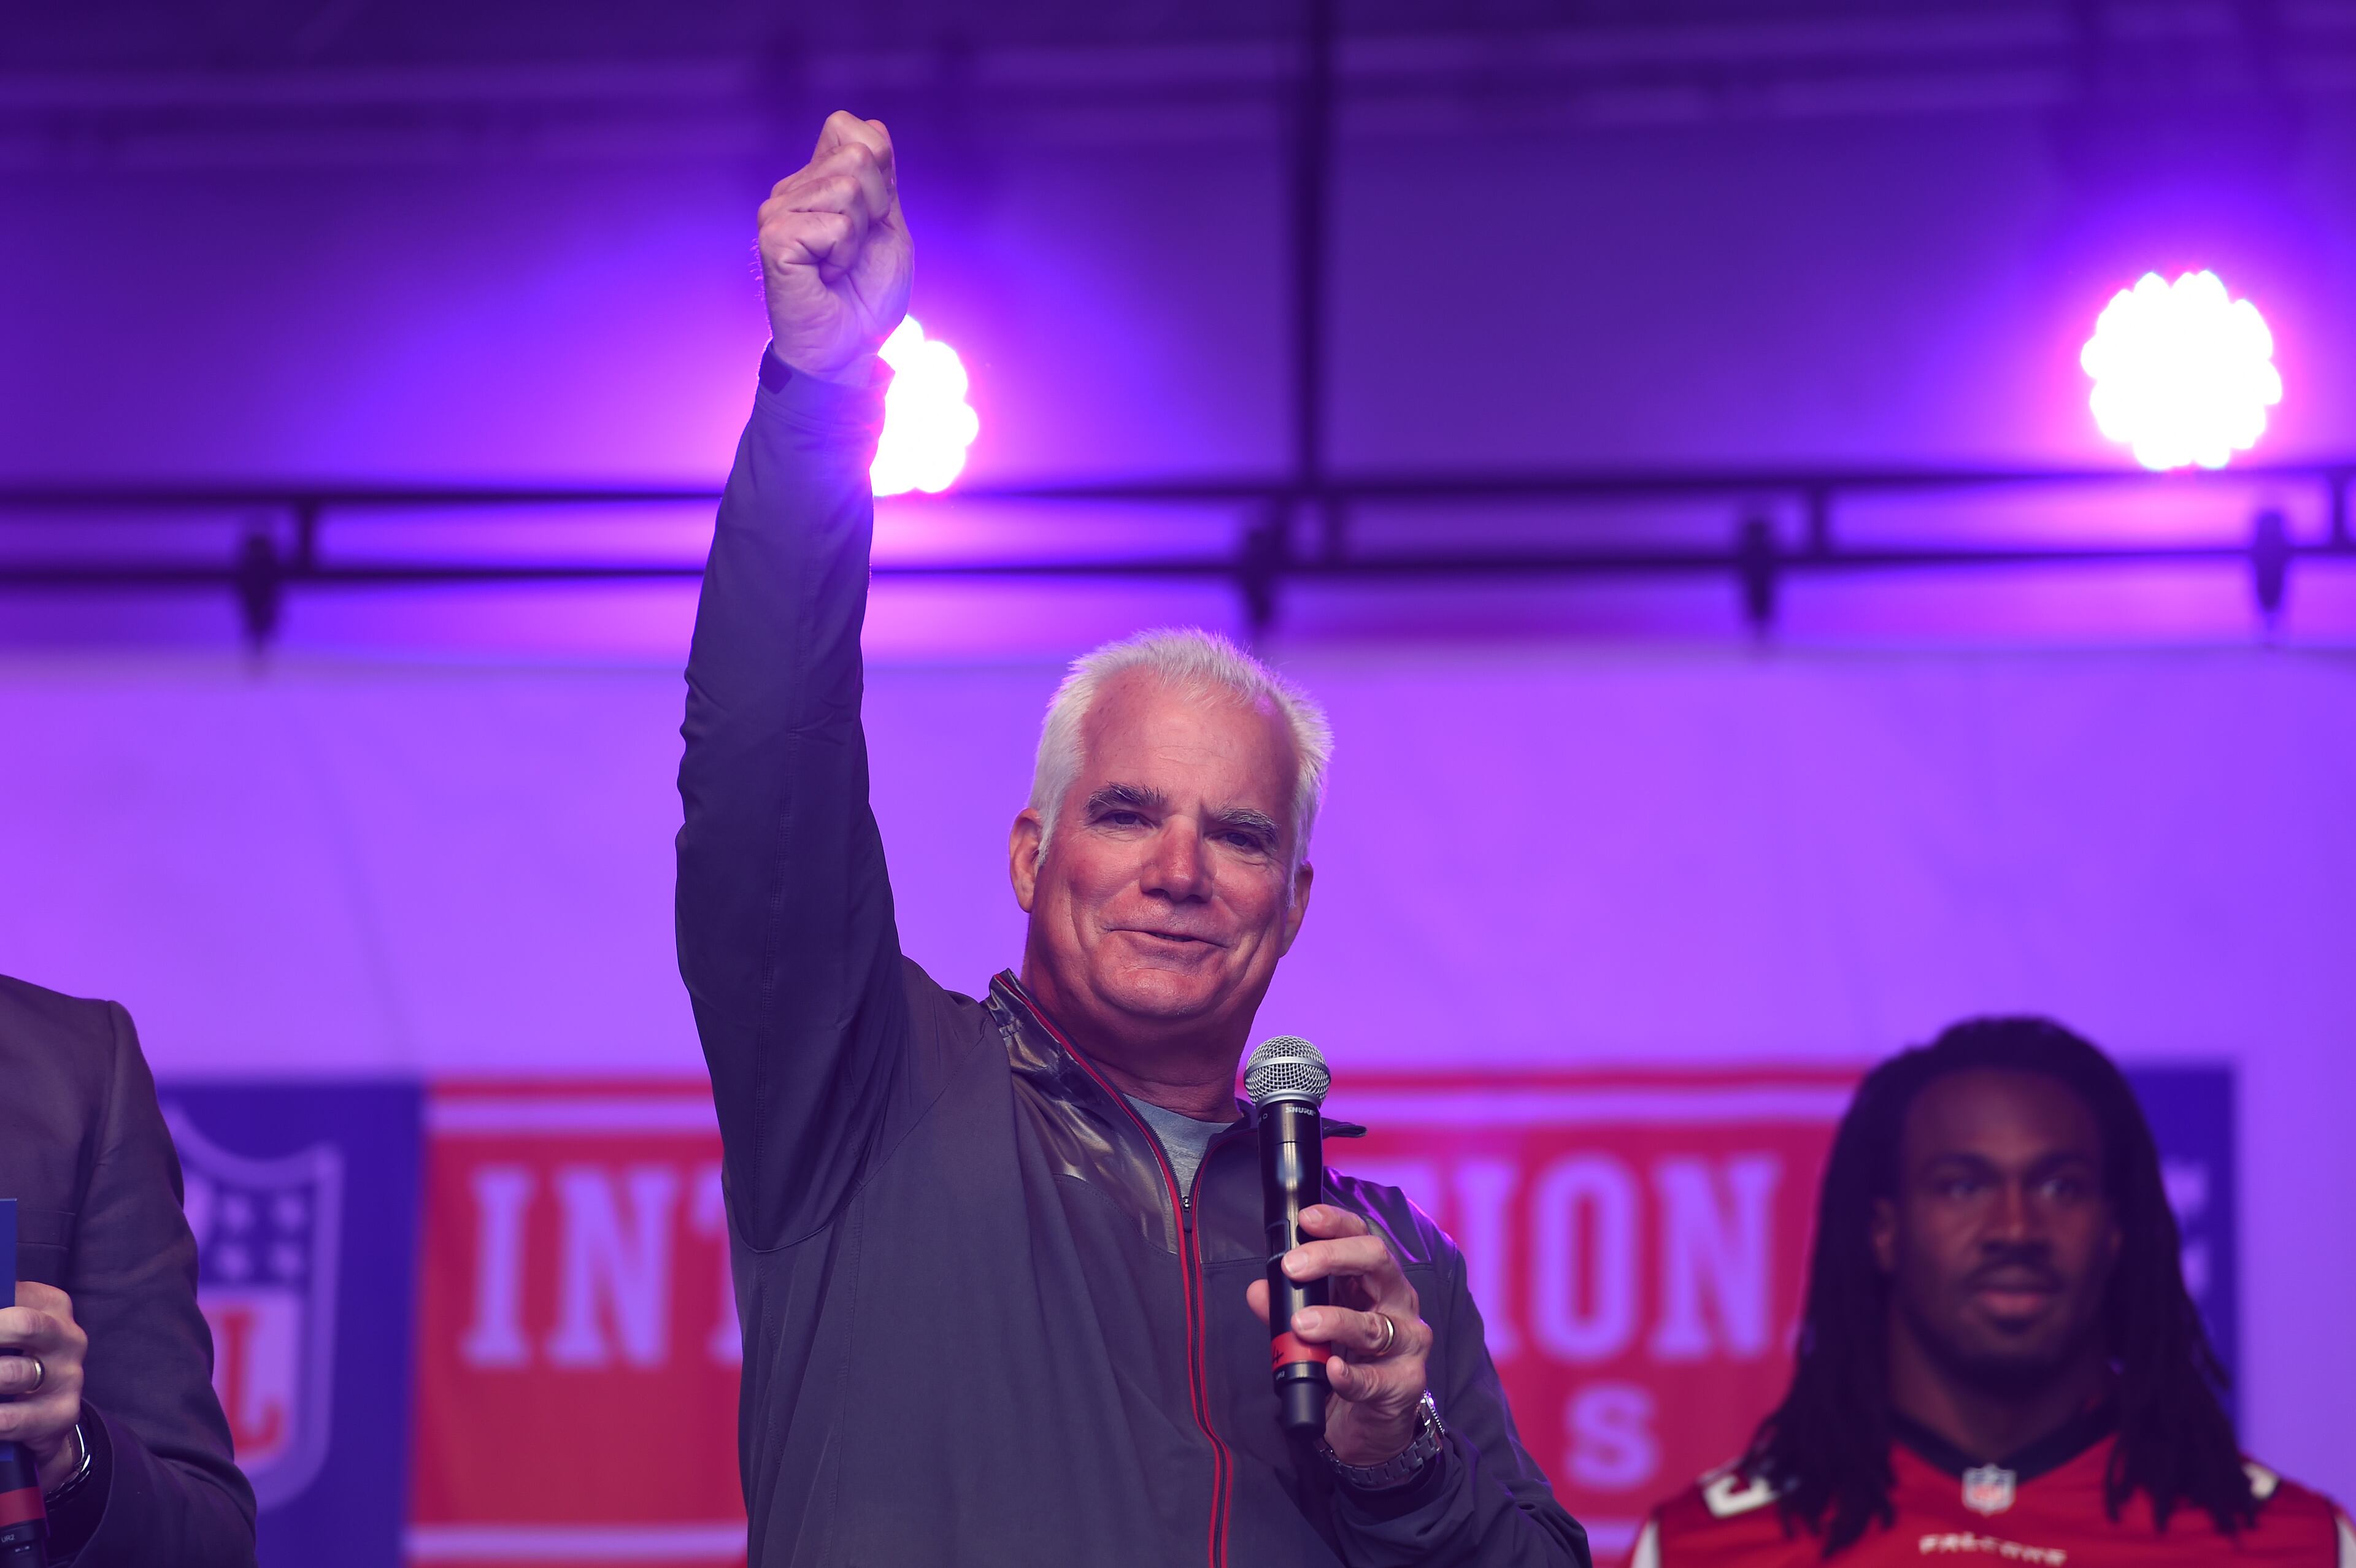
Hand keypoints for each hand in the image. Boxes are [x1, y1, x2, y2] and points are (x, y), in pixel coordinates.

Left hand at [0, 1283, 87, 1490]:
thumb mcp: (8, 1332)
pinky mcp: (62, 1414)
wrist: (44, 1415)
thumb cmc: (13, 1361)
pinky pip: (10, 1419)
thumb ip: (0, 1310)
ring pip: (14, 1374)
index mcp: (52, 1306)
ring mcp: (70, 1376)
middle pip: (24, 1324)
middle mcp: (69, 1337)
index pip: (12, 1291)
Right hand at [758, 111, 912, 385]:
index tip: (873, 220)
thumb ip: (883, 181)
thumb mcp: (888, 229)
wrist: (849, 349)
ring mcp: (777, 212)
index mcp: (816, 182)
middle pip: (857, 155)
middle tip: (857, 249)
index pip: (849, 127)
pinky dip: (845, 254)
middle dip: (877, 206)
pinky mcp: (775, 238)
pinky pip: (835, 224)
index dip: (879, 170)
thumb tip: (875, 129)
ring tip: (840, 264)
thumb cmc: (867, 296)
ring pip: (847, 188)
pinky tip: (826, 276)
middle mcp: (791, 191)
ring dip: (860, 235)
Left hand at [1246, 1204, 1432, 1466]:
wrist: (1372, 1423)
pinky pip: (1377, 1378)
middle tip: (1293, 1267)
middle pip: (1377, 1263)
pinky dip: (1352, 1376)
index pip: (1362, 1237)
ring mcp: (1408, 1342)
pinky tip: (1334, 1370)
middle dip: (1333, 1258)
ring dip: (1335, 1321)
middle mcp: (1398, 1302)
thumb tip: (1258, 1291)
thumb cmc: (1350, 1361)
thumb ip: (1285, 1309)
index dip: (1337, 1223)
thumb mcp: (1315, 1329)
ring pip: (1375, 1324)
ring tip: (1302, 1325)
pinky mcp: (1407, 1383)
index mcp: (1375, 1281)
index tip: (1306, 1220)